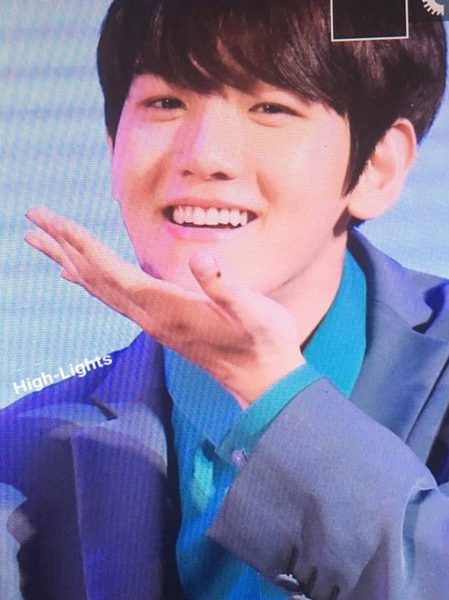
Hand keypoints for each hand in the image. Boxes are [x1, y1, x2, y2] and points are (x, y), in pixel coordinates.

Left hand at [24, 207, 305, 405]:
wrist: (265, 381)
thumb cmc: (263, 343)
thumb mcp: (254, 312)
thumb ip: (226, 286)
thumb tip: (202, 257)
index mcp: (167, 309)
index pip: (112, 271)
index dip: (81, 243)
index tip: (51, 221)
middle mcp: (151, 317)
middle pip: (94, 278)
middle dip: (63, 245)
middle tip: (33, 218)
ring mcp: (154, 323)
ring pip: (99, 288)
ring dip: (69, 261)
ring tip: (42, 242)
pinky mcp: (161, 324)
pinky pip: (113, 298)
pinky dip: (90, 280)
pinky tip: (77, 274)